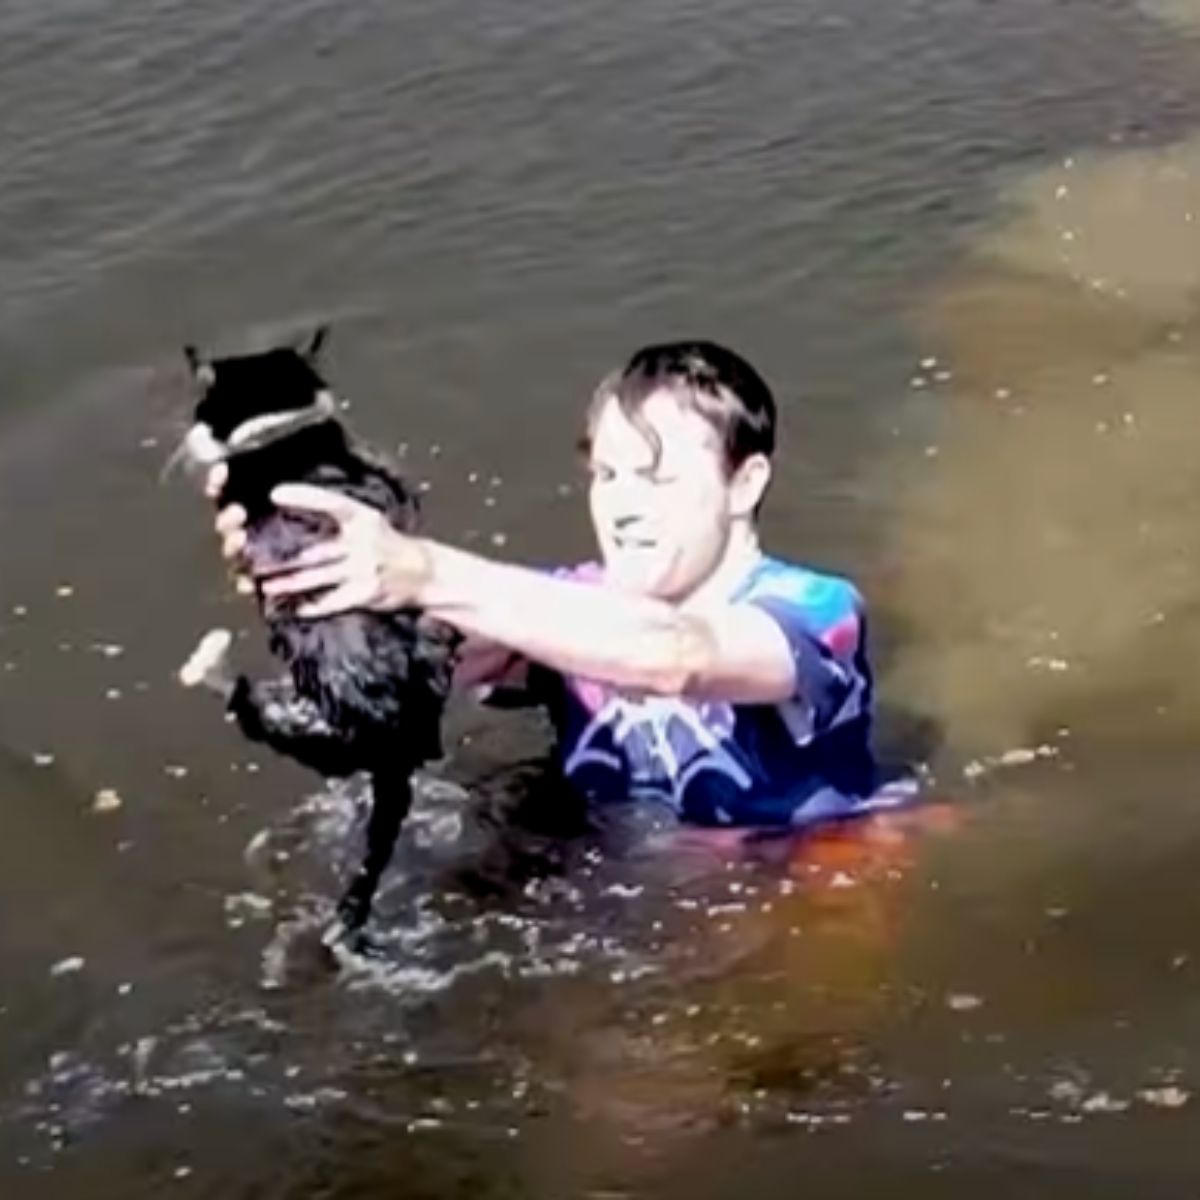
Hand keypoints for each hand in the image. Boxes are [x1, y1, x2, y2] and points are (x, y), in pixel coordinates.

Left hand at [256, 484, 431, 618]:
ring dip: (288, 583)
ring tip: (265, 585)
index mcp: (364, 518)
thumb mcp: (368, 521)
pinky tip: (293, 608)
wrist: (423, 572)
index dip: (305, 497)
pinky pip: (331, 601)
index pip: (332, 503)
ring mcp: (364, 569)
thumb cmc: (388, 544)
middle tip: (252, 556)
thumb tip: (292, 511)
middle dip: (282, 556)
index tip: (276, 494)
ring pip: (317, 577)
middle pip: (315, 550)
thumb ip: (337, 518)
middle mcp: (364, 541)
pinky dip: (310, 606)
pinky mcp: (365, 593)